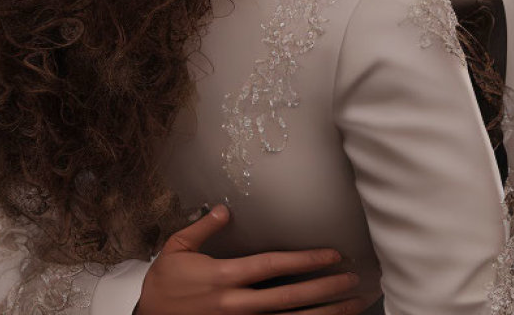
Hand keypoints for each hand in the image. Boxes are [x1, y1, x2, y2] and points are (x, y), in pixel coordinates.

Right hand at [136, 205, 375, 314]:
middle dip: (324, 290)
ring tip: (350, 306)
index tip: (332, 255)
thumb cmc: (162, 287)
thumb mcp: (175, 249)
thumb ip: (203, 228)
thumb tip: (225, 209)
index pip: (272, 266)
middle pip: (288, 298)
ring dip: (322, 314)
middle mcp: (235, 305)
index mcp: (223, 278)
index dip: (304, 260)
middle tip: (352, 281)